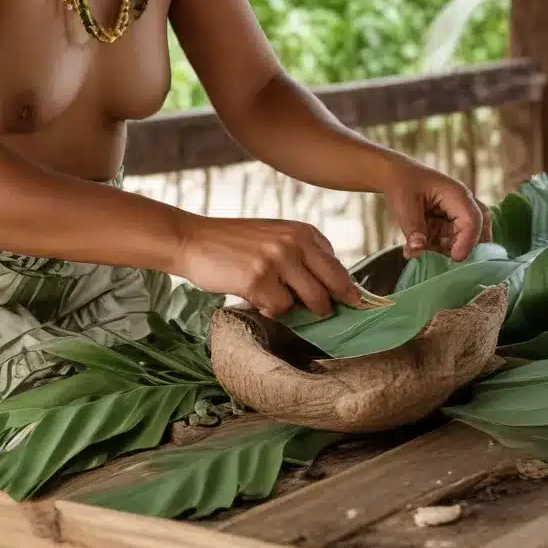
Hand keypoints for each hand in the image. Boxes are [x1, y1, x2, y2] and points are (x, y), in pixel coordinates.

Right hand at [175, 216, 360, 317]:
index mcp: (302, 231)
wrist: (194, 239)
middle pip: (335, 283)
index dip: (345, 289)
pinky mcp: (259, 279)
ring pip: (313, 300)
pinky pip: (281, 309)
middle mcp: (294, 242)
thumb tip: (331, 292)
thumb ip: (301, 257)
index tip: (353, 304)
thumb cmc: (235, 244)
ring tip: (277, 302)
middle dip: (336, 305)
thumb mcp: (275, 237)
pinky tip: (254, 297)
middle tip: (330, 317)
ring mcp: (278, 260)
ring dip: (301, 310)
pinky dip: (270, 310)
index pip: (337, 265)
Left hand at [381, 157, 491, 261]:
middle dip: (461, 246)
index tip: (454, 259)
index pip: (472, 221)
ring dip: (447, 246)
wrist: (396, 174)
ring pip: (465, 237)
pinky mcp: (452, 220)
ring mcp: (459, 211)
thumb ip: (413, 230)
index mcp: (456, 195)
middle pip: (477, 230)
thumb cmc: (402, 184)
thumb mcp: (404, 207)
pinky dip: (441, 244)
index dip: (467, 243)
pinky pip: (453, 237)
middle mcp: (464, 203)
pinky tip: (422, 243)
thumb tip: (417, 252)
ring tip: (426, 244)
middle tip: (442, 255)